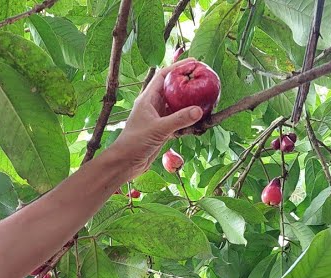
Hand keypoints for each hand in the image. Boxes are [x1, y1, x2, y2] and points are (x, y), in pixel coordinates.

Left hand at [108, 61, 205, 179]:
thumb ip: (179, 120)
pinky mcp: (162, 130)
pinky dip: (188, 120)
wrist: (125, 163)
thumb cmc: (135, 143)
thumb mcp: (158, 129)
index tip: (194, 62)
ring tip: (205, 97)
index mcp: (147, 98)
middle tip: (203, 78)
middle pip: (172, 89)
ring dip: (189, 103)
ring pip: (177, 106)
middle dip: (187, 83)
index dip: (178, 67)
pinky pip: (178, 120)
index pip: (164, 76)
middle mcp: (153, 105)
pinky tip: (199, 120)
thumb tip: (199, 110)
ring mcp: (158, 118)